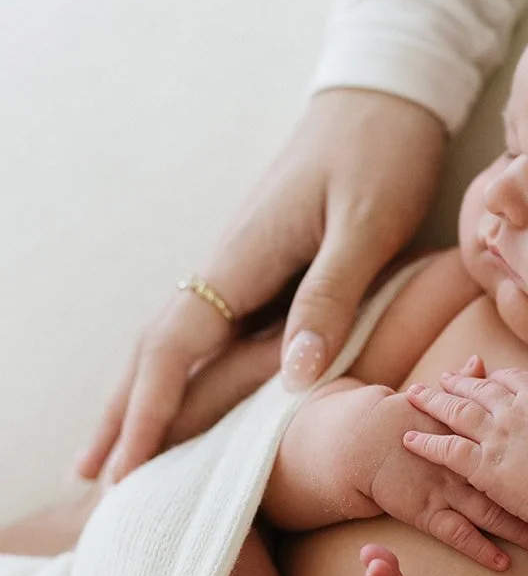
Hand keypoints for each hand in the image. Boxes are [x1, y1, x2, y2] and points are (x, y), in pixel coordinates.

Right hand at [78, 90, 444, 483]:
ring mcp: (239, 266)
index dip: (148, 409)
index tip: (125, 464)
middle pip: (155, 350)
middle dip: (123, 413)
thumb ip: (328, 297)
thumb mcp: (364, 227)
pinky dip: (183, 372)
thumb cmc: (379, 157)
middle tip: (95, 477)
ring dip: (143, 396)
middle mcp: (226, 266)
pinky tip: (185, 397)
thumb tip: (293, 377)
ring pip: (175, 343)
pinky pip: (209, 332)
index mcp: (240, 259)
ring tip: (119, 451)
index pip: (173, 347)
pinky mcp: (261, 266)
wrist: (384, 98)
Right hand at [356, 372, 527, 569]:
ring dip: (518, 530)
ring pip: (490, 514)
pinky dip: (481, 549)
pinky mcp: (426, 512)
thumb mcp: (435, 401)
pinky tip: (502, 563)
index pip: (517, 448)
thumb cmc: (402, 420)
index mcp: (472, 435)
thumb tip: (478, 360)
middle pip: (511, 484)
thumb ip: (464, 384)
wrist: (363, 441)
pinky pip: (458, 535)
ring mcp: (445, 490)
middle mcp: (463, 464)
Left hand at [401, 366, 527, 526]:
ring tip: (414, 395)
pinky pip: (447, 450)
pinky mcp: (482, 466)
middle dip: (457, 381)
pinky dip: (426, 443)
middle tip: (440, 377)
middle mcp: (513, 412)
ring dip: (432, 402)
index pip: (511, 379)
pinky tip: (409, 439)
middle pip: (477, 390)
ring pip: (455, 412)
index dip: (494, 378)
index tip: (483, 377)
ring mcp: (496, 438)